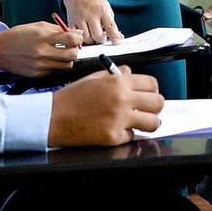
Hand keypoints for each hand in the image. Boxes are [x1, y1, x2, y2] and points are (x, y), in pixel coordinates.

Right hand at [0, 22, 82, 77]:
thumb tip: (76, 33)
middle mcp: (42, 52)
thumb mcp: (38, 26)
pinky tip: (48, 59)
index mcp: (43, 37)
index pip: (71, 40)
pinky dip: (55, 65)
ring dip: (67, 59)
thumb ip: (58, 29)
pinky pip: (55, 71)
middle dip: (75, 50)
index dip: (78, 39)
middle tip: (71, 47)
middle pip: (72, 55)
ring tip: (60, 53)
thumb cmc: (18, 35)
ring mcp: (40, 65)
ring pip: (66, 65)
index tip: (77, 38)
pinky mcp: (37, 74)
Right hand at [49, 66, 164, 146]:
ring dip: (148, 123)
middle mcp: (123, 99)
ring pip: (153, 122)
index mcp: (118, 82)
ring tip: (139, 122)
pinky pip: (133, 136)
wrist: (53, 118)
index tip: (148, 95)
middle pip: (158, 103)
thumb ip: (116, 75)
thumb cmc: (71, 98)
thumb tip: (130, 73)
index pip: (152, 84)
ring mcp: (120, 119)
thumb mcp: (94, 78)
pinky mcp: (114, 137)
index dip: (152, 90)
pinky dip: (127, 134)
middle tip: (147, 110)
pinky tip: (117, 129)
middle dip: (155, 107)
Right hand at [63, 0, 122, 44]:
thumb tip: (118, 38)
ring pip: (86, 39)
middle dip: (101, 40)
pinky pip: (76, 36)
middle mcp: (91, 15)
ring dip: (91, 41)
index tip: (117, 42)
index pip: (110, 26)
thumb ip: (111, 23)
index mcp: (102, 10)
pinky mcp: (71, 22)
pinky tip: (84, 34)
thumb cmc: (94, 1)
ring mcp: (80, 19)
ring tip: (93, 35)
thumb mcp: (106, 8)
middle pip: (97, 36)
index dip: (114, 36)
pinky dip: (81, 39)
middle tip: (101, 37)